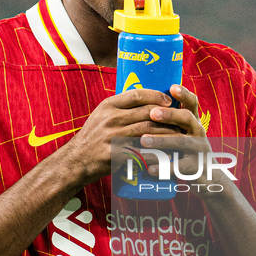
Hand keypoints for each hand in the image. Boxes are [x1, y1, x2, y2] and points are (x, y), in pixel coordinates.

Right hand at [67, 88, 183, 183]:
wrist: (75, 160)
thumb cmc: (92, 138)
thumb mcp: (101, 115)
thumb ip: (120, 107)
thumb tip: (146, 99)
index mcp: (108, 106)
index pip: (136, 94)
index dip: (156, 95)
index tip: (168, 100)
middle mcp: (110, 119)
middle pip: (146, 112)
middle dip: (166, 115)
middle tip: (180, 119)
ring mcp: (112, 137)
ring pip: (147, 131)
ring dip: (166, 133)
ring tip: (178, 135)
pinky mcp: (115, 154)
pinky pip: (141, 151)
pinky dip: (156, 152)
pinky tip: (167, 153)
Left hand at [138, 84, 216, 190]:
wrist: (209, 179)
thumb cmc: (187, 153)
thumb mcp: (185, 135)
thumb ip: (171, 123)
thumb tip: (144, 107)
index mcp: (193, 122)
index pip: (192, 103)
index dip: (184, 94)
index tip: (172, 87)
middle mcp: (198, 133)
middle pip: (187, 118)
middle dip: (170, 114)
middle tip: (152, 113)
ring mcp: (199, 150)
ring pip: (181, 142)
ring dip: (161, 140)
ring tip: (143, 141)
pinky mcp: (196, 168)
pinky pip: (179, 167)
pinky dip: (163, 168)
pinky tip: (149, 168)